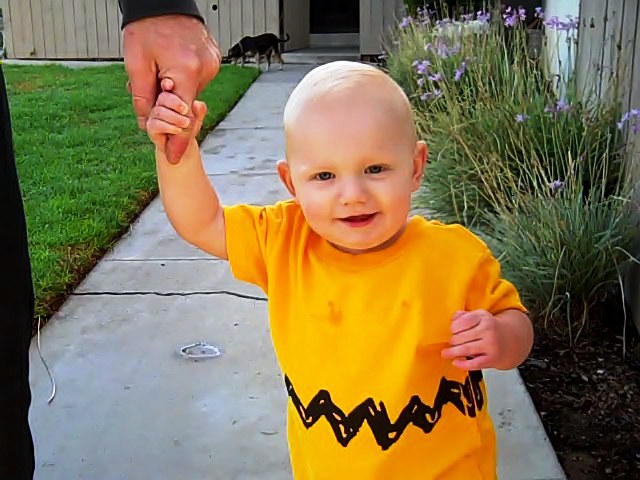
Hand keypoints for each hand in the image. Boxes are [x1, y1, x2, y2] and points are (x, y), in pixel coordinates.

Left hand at [123, 15, 220, 163]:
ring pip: (191, 92)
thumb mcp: (136, 64)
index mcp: (184, 71)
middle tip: (152, 86)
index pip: (183, 115)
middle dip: (169, 105)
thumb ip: (142, 97)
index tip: (174, 157)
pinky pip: (197, 79)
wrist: (162, 1)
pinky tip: (173, 63)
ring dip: (175, 89)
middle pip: (186, 104)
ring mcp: (212, 64)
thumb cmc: (147, 28)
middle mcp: (204, 69)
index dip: (177, 139)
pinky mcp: (213, 59)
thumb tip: (146, 125)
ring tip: (160, 68)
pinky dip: (184, 78)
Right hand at [147, 79, 206, 155]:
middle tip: (185, 110)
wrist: (183, 146)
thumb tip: (197, 104)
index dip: (167, 83)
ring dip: (174, 118)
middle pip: (162, 97)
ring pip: (158, 111)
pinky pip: (155, 124)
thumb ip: (200, 110)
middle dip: (174, 103)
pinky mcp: (151, 127)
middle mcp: (160, 103)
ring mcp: (154, 115)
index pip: (166, 86)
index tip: (171, 85)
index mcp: (170, 96)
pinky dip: (169, 127)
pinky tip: (178, 130)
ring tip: (186, 123)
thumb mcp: (198, 118)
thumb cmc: (189, 127)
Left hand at [441, 310, 505, 369]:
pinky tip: (456, 362)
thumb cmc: (491, 328)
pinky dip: (463, 364)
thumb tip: (453, 318)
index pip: (463, 321)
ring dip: (453, 352)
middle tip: (450, 343)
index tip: (452, 331)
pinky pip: (475, 363)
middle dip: (453, 341)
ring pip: (466, 349)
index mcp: (484, 317)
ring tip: (445, 353)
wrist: (512, 341)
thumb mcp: (480, 316)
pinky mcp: (492, 359)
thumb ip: (465, 316)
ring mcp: (491, 345)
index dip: (453, 327)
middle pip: (462, 337)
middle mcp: (488, 331)